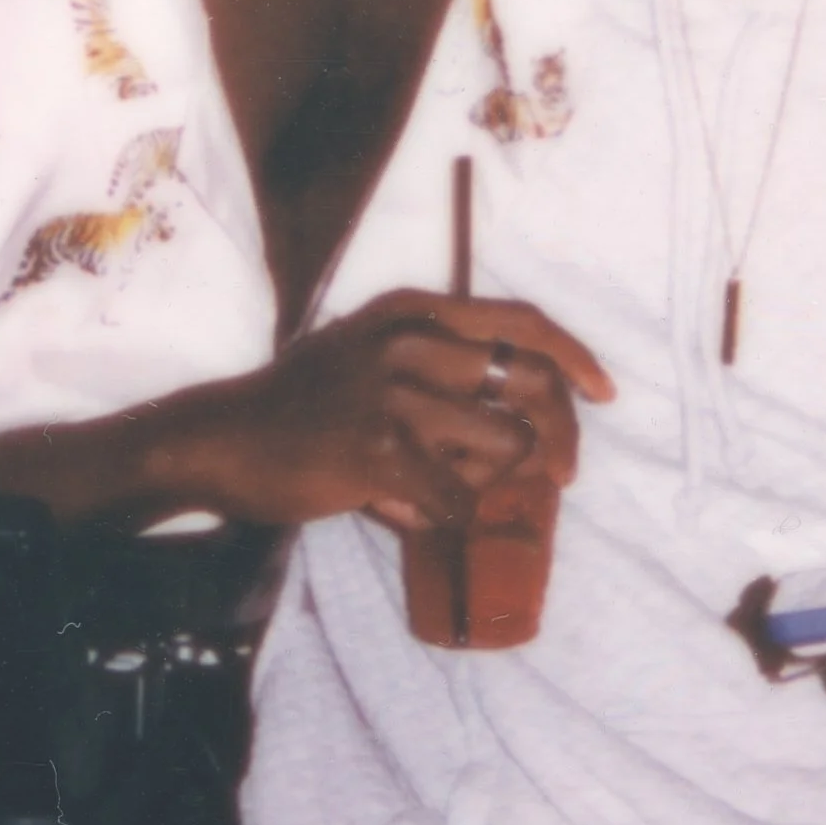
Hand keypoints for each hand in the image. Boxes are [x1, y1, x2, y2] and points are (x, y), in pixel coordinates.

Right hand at [166, 290, 613, 534]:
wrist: (221, 440)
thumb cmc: (301, 403)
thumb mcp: (369, 349)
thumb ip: (438, 360)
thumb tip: (524, 408)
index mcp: (413, 309)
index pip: (523, 322)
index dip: (575, 358)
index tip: (604, 393)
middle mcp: (410, 340)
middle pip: (533, 385)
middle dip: (561, 438)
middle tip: (560, 474)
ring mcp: (394, 394)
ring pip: (505, 447)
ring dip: (486, 482)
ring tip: (438, 486)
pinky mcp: (379, 452)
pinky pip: (457, 499)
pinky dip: (439, 515)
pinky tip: (395, 507)